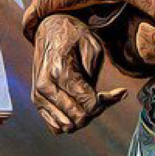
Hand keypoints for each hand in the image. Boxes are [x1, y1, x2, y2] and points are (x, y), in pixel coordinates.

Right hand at [31, 15, 125, 133]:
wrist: (49, 28)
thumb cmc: (72, 35)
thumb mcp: (92, 47)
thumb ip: (94, 77)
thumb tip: (98, 103)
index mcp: (59, 71)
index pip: (88, 105)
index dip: (108, 101)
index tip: (118, 92)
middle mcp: (44, 86)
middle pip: (79, 119)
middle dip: (96, 110)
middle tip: (102, 94)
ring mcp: (38, 94)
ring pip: (68, 126)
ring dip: (83, 115)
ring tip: (88, 97)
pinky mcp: (36, 100)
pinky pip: (56, 127)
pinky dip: (70, 119)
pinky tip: (76, 103)